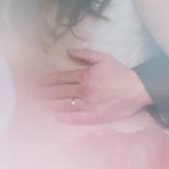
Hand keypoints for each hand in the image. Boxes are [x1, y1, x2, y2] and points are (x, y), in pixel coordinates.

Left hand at [37, 48, 152, 123]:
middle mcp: (84, 90)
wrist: (137, 89)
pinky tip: (55, 116)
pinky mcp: (94, 116)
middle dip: (44, 93)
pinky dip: (64, 117)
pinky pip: (75, 118)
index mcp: (85, 75)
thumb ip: (85, 54)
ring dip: (50, 105)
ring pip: (64, 105)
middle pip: (59, 92)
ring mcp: (89, 104)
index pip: (61, 78)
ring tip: (39, 105)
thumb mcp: (103, 58)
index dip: (47, 80)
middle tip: (32, 95)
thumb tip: (68, 50)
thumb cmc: (120, 73)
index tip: (37, 82)